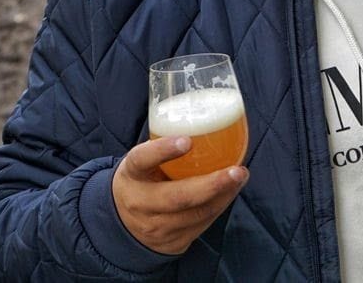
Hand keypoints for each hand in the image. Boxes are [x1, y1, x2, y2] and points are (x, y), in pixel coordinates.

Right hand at [112, 136, 248, 254]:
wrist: (122, 222)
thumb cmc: (142, 178)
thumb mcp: (142, 161)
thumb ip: (164, 145)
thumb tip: (204, 119)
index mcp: (131, 174)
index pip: (142, 160)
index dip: (163, 150)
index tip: (187, 140)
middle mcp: (139, 203)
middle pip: (177, 197)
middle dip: (211, 185)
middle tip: (235, 170)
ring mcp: (155, 227)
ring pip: (195, 214)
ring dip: (223, 195)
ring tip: (240, 176)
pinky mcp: (171, 243)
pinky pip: (201, 225)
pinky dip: (219, 206)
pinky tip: (231, 190)